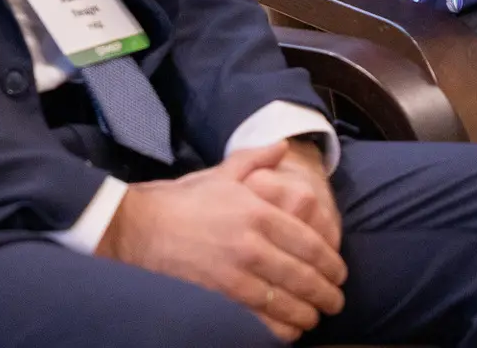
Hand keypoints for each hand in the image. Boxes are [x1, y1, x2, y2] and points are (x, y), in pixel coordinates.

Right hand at [99, 141, 346, 341]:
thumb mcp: (222, 173)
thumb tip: (283, 146)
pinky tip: (288, 331)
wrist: (136, 228)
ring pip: (286, 301)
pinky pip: (259, 319)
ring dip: (307, 313)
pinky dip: (279, 328)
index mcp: (258, 211)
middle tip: (335, 301)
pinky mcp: (218, 298)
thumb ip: (257, 160)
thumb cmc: (181, 201)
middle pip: (303, 275)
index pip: (309, 242)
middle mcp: (252, 244)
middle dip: (325, 292)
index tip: (339, 274)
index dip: (330, 263)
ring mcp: (235, 274)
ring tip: (315, 318)